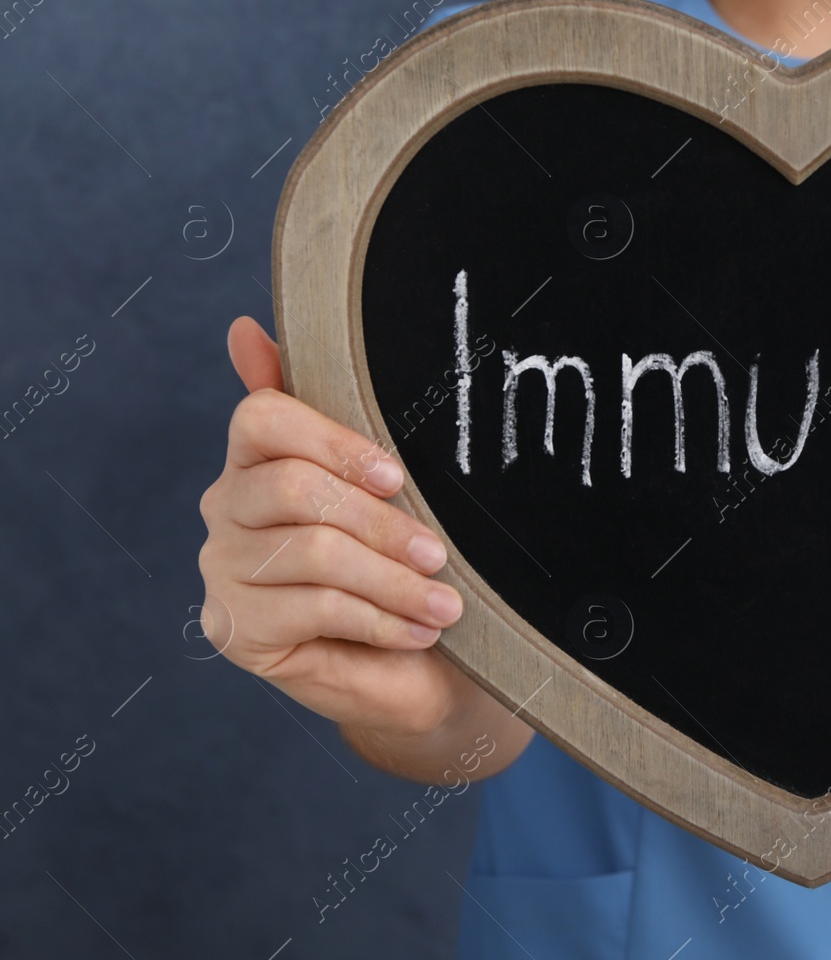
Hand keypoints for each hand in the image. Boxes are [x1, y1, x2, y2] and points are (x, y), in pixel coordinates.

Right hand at [196, 317, 482, 742]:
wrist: (409, 665)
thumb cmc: (396, 561)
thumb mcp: (382, 485)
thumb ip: (332, 410)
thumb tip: (244, 329)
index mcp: (254, 456)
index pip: (262, 418)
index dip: (334, 443)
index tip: (397, 477)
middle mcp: (224, 505)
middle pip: (294, 489)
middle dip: (381, 525)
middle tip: (438, 554)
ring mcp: (222, 568)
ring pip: (313, 553)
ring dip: (392, 582)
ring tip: (444, 603)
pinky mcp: (234, 627)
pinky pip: (313, 609)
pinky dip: (379, 619)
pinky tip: (418, 630)